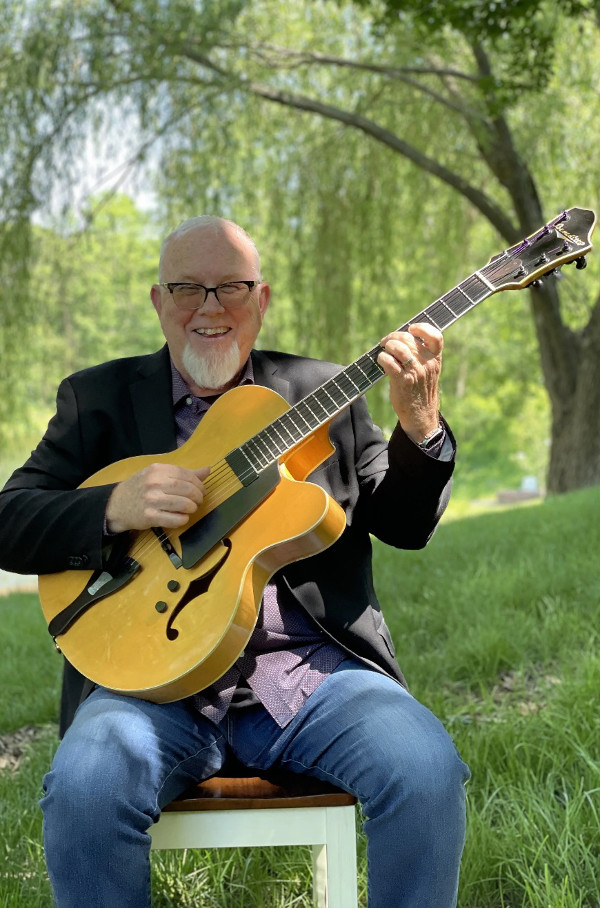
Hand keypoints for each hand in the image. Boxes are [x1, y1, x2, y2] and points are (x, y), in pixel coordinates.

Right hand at [105, 463, 209, 532]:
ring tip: (191, 508)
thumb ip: (183, 473)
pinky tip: (181, 517)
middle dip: (198, 496)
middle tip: (199, 500)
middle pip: (186, 489)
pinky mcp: (150, 516)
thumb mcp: (158, 475)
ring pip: (183, 504)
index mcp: (157, 470)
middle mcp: (154, 483)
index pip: (186, 474)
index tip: (202, 489)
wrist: (117, 504)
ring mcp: (151, 500)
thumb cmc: (140, 488)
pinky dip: (183, 519)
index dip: (198, 483)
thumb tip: (207, 470)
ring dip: (192, 508)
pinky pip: (175, 519)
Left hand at [377, 323, 442, 442]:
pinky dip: (382, 358)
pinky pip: (389, 362)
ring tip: (384, 349)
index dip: (423, 328)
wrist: (420, 414)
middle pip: (409, 339)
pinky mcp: (402, 381)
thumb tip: (402, 338)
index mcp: (435, 359)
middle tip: (387, 342)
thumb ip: (421, 355)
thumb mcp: (429, 371)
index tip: (412, 328)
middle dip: (394, 336)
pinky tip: (381, 360)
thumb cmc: (420, 390)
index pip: (436, 337)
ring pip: (399, 348)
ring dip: (388, 345)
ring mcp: (415, 372)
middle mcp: (426, 364)